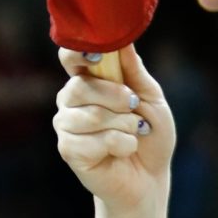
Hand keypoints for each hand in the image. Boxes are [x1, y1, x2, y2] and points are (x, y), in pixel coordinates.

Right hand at [53, 43, 174, 209]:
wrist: (150, 177)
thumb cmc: (149, 134)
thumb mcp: (150, 97)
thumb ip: (134, 70)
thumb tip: (122, 40)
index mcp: (88, 81)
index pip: (70, 58)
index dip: (78, 53)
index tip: (97, 56)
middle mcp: (71, 101)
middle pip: (80, 87)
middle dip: (115, 97)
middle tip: (133, 107)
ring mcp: (66, 125)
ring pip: (90, 115)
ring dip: (123, 125)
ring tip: (134, 132)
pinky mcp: (69, 150)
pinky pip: (94, 141)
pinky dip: (121, 145)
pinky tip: (124, 151)